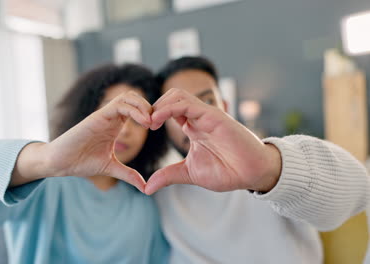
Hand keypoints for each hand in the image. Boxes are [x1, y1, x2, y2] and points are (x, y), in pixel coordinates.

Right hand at [13, 91, 151, 191]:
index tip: (159, 129)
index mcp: (115, 125)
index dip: (150, 114)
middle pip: (135, 98)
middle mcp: (111, 117)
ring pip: (128, 97)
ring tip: (151, 123)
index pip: (137, 108)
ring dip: (144, 106)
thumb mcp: (111, 168)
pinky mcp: (97, 116)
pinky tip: (144, 122)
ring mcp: (104, 115)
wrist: (59, 162)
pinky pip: (119, 104)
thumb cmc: (81, 162)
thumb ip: (129, 174)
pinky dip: (135, 110)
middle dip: (150, 107)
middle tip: (157, 124)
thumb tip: (146, 188)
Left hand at [144, 88, 281, 194]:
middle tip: (142, 124)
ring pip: (177, 95)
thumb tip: (147, 188)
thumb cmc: (227, 171)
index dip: (152, 115)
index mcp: (192, 128)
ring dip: (159, 105)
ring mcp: (206, 115)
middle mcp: (198, 118)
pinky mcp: (214, 116)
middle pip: (170, 97)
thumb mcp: (190, 173)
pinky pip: (187, 103)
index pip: (168, 110)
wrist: (252, 174)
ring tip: (149, 122)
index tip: (141, 129)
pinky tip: (157, 120)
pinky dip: (168, 108)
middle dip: (153, 106)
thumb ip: (169, 175)